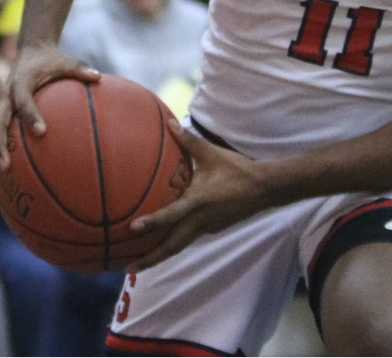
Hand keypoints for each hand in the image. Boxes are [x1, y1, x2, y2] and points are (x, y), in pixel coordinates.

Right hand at [0, 40, 100, 182]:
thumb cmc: (52, 59)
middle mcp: (7, 96)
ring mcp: (1, 106)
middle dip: (0, 145)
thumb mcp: (66, 61)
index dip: (31, 115)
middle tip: (7, 166)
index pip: (24, 101)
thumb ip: (80, 69)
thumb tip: (99, 77)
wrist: (30, 50)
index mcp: (21, 82)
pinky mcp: (0, 113)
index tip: (42, 132)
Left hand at [125, 123, 266, 271]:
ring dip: (160, 255)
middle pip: (172, 246)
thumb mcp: (211, 153)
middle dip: (150, 258)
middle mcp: (201, 220)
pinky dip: (173, 245)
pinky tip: (163, 242)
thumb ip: (188, 140)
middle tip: (127, 268)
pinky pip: (188, 239)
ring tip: (139, 262)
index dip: (152, 222)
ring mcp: (207, 228)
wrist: (264, 188)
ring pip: (179, 246)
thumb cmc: (236, 169)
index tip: (132, 229)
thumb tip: (169, 123)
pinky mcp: (212, 229)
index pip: (171, 215)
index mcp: (199, 201)